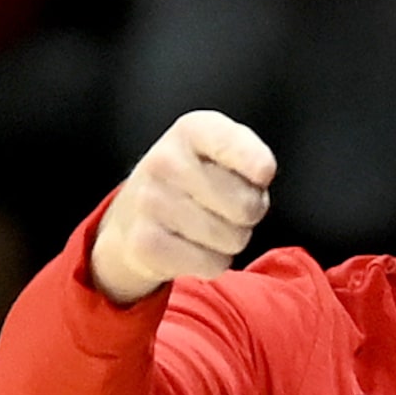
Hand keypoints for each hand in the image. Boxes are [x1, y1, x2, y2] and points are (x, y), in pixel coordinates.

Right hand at [88, 110, 277, 302]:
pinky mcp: (145, 244)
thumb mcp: (216, 151)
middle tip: (226, 207)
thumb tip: (262, 172)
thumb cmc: (191, 182)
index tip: (263, 173)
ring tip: (206, 226)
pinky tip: (192, 246)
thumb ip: (248, 154)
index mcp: (191, 130)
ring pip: (233, 239)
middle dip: (249, 214)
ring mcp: (151, 203)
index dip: (258, 164)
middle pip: (247, 206)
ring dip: (230, 240)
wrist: (131, 218)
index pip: (233, 144)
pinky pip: (213, 264)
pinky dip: (212, 262)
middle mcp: (165, 161)